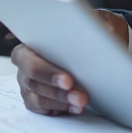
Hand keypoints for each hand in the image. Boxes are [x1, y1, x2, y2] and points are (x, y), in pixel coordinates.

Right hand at [12, 9, 129, 114]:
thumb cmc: (82, 35)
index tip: (69, 79)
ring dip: (62, 100)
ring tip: (82, 102)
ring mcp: (28, 84)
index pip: (27, 57)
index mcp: (29, 44)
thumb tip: (106, 31)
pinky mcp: (36, 100)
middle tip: (79, 95)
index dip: (47, 70)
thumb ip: (93, 24)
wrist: (89, 50)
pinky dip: (60, 108)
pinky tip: (75, 108)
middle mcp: (25, 65)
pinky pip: (43, 108)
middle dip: (57, 88)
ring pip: (39, 96)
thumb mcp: (89, 25)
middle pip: (33, 79)